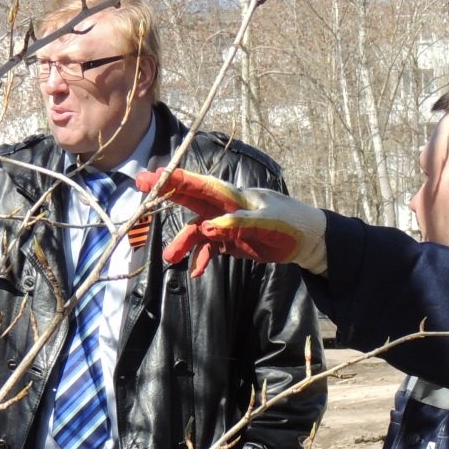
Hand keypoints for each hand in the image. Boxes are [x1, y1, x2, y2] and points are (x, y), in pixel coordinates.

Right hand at [138, 167, 327, 275]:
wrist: (308, 240)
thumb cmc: (292, 224)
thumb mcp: (270, 223)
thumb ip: (239, 224)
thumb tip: (209, 227)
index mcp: (234, 197)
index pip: (201, 186)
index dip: (176, 180)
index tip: (152, 176)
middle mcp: (225, 207)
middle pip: (192, 200)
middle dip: (167, 195)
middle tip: (140, 190)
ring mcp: (226, 224)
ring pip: (198, 230)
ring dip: (184, 243)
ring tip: (171, 259)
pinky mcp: (230, 241)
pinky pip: (209, 248)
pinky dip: (202, 259)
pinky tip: (196, 272)